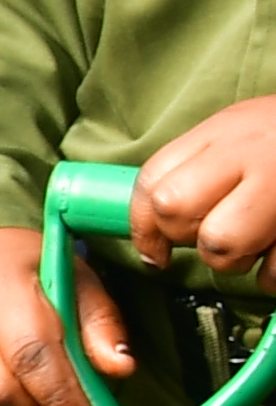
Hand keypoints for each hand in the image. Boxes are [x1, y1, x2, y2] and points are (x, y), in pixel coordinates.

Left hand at [132, 97, 275, 281]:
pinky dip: (275, 274)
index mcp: (224, 132)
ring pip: (221, 245)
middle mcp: (250, 153)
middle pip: (175, 210)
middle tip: (215, 237)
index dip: (143, 224)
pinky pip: (273, 271)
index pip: (152, 180)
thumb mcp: (245, 131)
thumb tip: (154, 226)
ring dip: (234, 259)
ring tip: (259, 243)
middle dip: (187, 238)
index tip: (154, 250)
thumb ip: (201, 166)